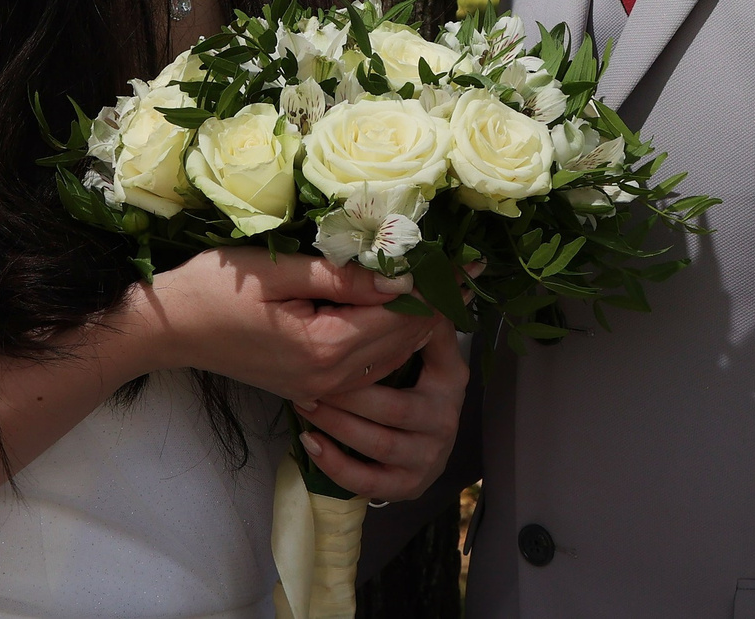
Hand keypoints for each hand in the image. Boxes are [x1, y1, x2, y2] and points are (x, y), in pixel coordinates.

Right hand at [120, 248, 441, 400]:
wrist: (169, 331)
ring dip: (418, 323)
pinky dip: (392, 341)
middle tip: (469, 270)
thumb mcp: (277, 271)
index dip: (438, 287)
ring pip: (390, 356)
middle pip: (403, 340)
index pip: (400, 315)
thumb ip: (341, 276)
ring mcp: (320, 388)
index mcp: (324, 346)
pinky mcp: (311, 387)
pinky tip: (404, 315)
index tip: (470, 262)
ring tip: (447, 288)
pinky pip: (368, 367)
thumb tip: (400, 274)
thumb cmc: (214, 290)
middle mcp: (330, 377)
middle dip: (437, 305)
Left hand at [293, 315, 466, 500]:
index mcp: (450, 378)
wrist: (421, 443)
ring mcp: (427, 456)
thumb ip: (422, 312)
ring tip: (303, 401)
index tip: (344, 325)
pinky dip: (335, 463)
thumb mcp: (426, 346)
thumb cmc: (413, 380)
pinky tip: (310, 441)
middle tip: (308, 375)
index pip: (421, 357)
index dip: (384, 342)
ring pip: (377, 443)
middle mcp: (445, 420)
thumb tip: (425, 269)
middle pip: (393, 407)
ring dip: (336, 423)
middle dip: (346, 393)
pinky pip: (367, 480)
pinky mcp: (406, 486)